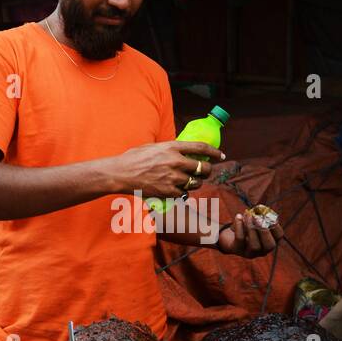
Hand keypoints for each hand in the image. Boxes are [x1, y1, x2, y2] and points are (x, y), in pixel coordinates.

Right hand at [105, 140, 224, 198]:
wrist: (121, 173)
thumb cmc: (133, 158)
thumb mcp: (153, 146)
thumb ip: (168, 148)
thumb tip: (180, 149)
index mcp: (172, 147)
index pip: (201, 148)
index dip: (214, 151)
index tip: (220, 155)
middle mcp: (175, 162)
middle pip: (203, 168)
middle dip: (207, 171)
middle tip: (206, 172)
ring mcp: (172, 178)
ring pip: (195, 183)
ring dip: (196, 183)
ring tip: (191, 182)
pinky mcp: (167, 191)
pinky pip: (183, 193)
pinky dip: (183, 193)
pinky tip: (178, 190)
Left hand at [217, 213, 283, 257]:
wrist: (229, 237)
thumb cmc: (245, 226)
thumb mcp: (253, 219)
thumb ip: (259, 214)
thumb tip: (260, 208)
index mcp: (270, 241)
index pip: (279, 236)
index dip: (276, 225)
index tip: (268, 215)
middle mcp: (262, 250)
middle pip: (269, 245)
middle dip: (265, 231)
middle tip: (258, 218)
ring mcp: (250, 253)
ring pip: (254, 245)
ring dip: (251, 228)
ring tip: (248, 215)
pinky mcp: (237, 250)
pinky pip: (240, 239)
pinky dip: (239, 226)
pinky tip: (238, 216)